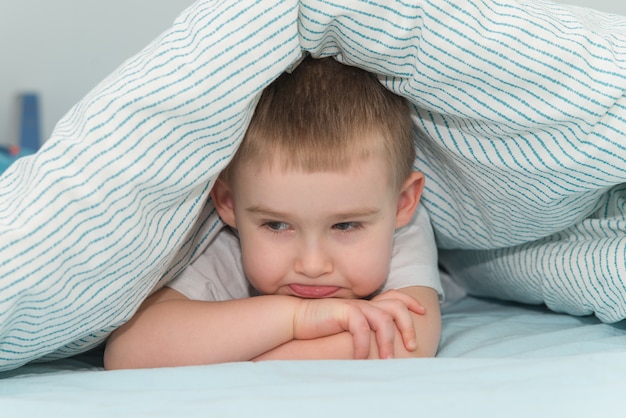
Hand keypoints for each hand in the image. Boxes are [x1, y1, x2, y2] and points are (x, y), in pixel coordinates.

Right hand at [292, 293, 424, 358]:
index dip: (412, 302)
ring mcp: (355, 307)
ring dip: (388, 341)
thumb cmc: (323, 327)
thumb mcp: (348, 328)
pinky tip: (360, 358)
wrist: (298, 318)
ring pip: (382, 319)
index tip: (423, 312)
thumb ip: (365, 331)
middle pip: (396, 307)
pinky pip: (360, 328)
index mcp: (368, 305)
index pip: (395, 298)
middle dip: (408, 326)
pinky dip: (363, 345)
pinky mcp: (343, 312)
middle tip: (413, 346)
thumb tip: (382, 349)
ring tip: (386, 361)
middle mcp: (365, 304)